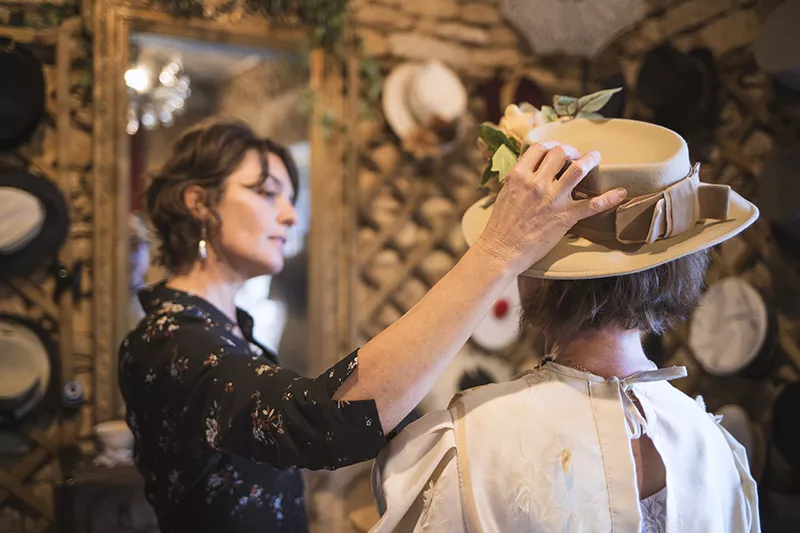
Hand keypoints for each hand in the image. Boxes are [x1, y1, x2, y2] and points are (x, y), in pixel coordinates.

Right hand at [473, 141, 626, 274]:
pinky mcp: (564, 217)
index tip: (557, 150)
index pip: (539, 148)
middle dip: (571, 150)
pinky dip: (609, 198)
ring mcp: (552, 199)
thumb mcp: (504, 194)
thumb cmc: (501, 225)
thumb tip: (530, 171)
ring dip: (590, 159)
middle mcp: (536, 183)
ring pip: (578, 169)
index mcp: (519, 176)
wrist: (502, 250)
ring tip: (595, 157)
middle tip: (575, 155)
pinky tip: (621, 192)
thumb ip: (519, 179)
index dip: (551, 145)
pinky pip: (591, 205)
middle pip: (560, 152)